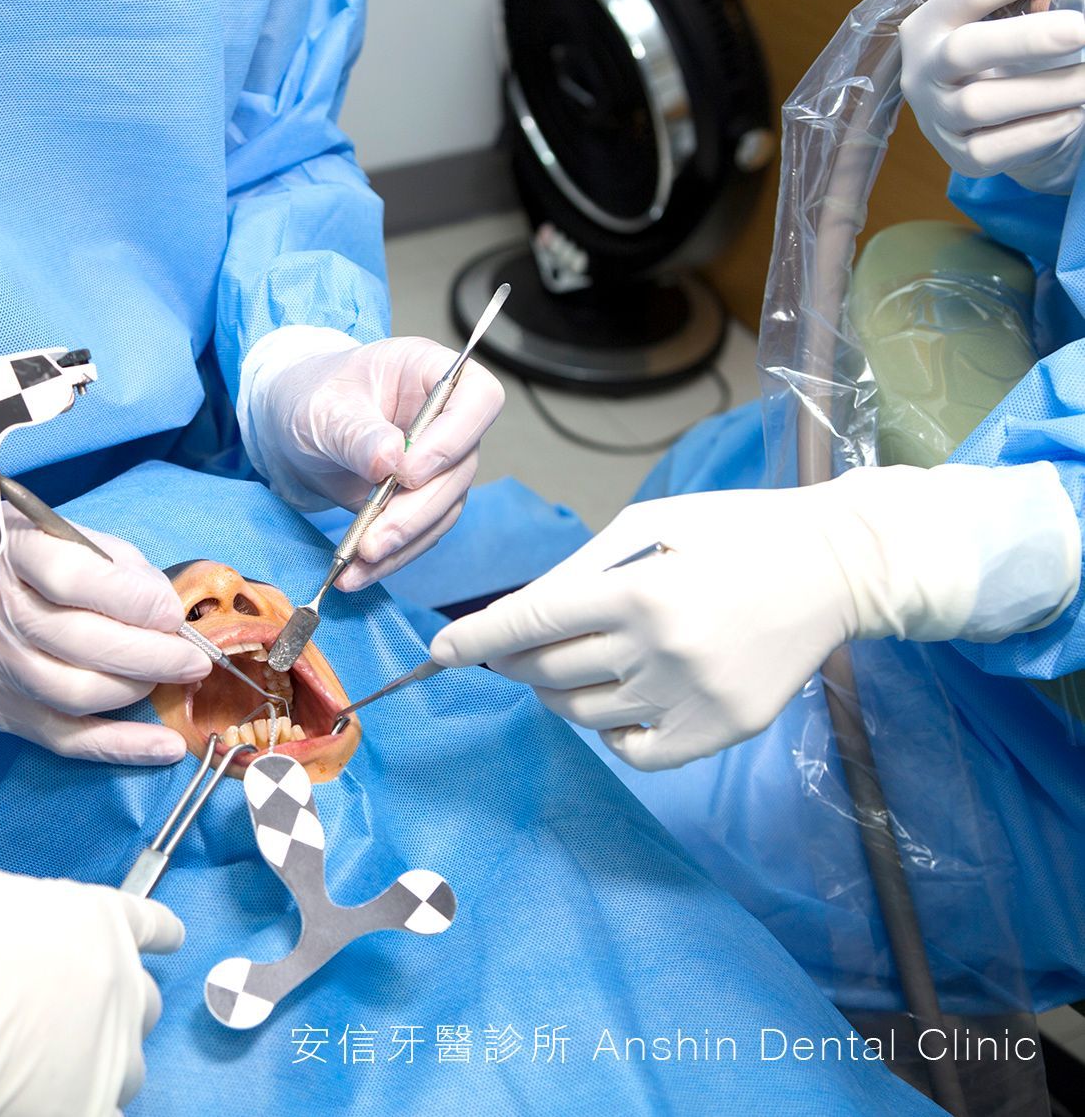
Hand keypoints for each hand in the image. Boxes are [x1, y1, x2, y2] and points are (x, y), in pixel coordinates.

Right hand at [0, 507, 207, 763]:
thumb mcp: (44, 532)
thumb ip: (107, 560)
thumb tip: (163, 603)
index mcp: (6, 553)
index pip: (74, 579)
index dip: (132, 600)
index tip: (172, 612)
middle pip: (81, 642)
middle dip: (150, 654)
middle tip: (191, 658)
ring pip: (75, 693)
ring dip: (136, 690)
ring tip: (171, 680)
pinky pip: (63, 738)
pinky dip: (118, 747)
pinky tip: (161, 747)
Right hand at [0, 864, 182, 1116]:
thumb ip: (28, 917)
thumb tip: (16, 938)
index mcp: (98, 920)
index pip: (151, 925)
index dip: (160, 935)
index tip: (170, 940)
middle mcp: (119, 982)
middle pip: (145, 1005)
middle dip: (115, 1011)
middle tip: (73, 1021)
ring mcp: (108, 1047)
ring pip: (127, 1069)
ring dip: (101, 1068)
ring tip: (57, 1072)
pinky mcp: (84, 1105)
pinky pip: (103, 1114)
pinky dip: (85, 1107)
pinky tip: (68, 1104)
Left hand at [241, 331, 502, 590]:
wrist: (292, 428)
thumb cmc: (310, 397)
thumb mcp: (322, 408)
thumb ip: (355, 432)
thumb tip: (389, 461)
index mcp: (429, 372)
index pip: (479, 398)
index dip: (454, 438)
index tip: (408, 472)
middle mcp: (446, 418)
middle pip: (461, 468)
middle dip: (416, 510)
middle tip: (374, 538)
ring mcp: (439, 462)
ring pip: (443, 509)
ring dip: (403, 542)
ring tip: (358, 561)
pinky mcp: (421, 500)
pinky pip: (419, 534)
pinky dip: (391, 557)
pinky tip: (357, 572)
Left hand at [429, 464, 1077, 770]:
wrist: (839, 568)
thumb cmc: (736, 532)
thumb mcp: (649, 523)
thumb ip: (578, 570)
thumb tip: (518, 614)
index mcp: (640, 591)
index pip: (531, 625)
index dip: (476, 641)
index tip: (436, 656)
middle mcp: (663, 651)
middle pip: (547, 673)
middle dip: (516, 660)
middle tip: (519, 645)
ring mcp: (694, 698)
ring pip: (583, 713)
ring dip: (560, 690)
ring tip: (584, 659)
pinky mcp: (722, 731)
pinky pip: (634, 751)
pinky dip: (612, 729)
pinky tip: (623, 695)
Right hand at [902, 0, 1084, 193]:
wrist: (988, 118)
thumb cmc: (1007, 51)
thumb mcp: (1011, 14)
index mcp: (933, 23)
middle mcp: (923, 71)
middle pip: (961, 51)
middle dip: (1026, 40)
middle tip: (1082, 29)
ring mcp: (936, 117)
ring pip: (981, 105)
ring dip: (1048, 89)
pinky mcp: (960, 155)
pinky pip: (995, 148)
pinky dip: (1041, 129)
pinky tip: (1073, 112)